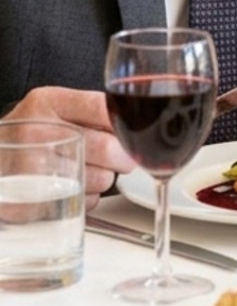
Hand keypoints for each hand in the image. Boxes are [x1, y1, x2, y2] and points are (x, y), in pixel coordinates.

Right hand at [3, 87, 136, 210]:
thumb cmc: (35, 131)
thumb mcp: (55, 106)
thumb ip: (93, 110)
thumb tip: (138, 126)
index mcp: (47, 103)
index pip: (103, 109)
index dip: (125, 124)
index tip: (130, 132)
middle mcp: (35, 133)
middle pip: (107, 147)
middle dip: (124, 156)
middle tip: (120, 158)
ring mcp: (29, 170)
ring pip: (100, 179)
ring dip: (106, 178)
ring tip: (90, 170)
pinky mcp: (29, 202)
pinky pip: (82, 203)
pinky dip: (87, 197)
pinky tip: (73, 186)